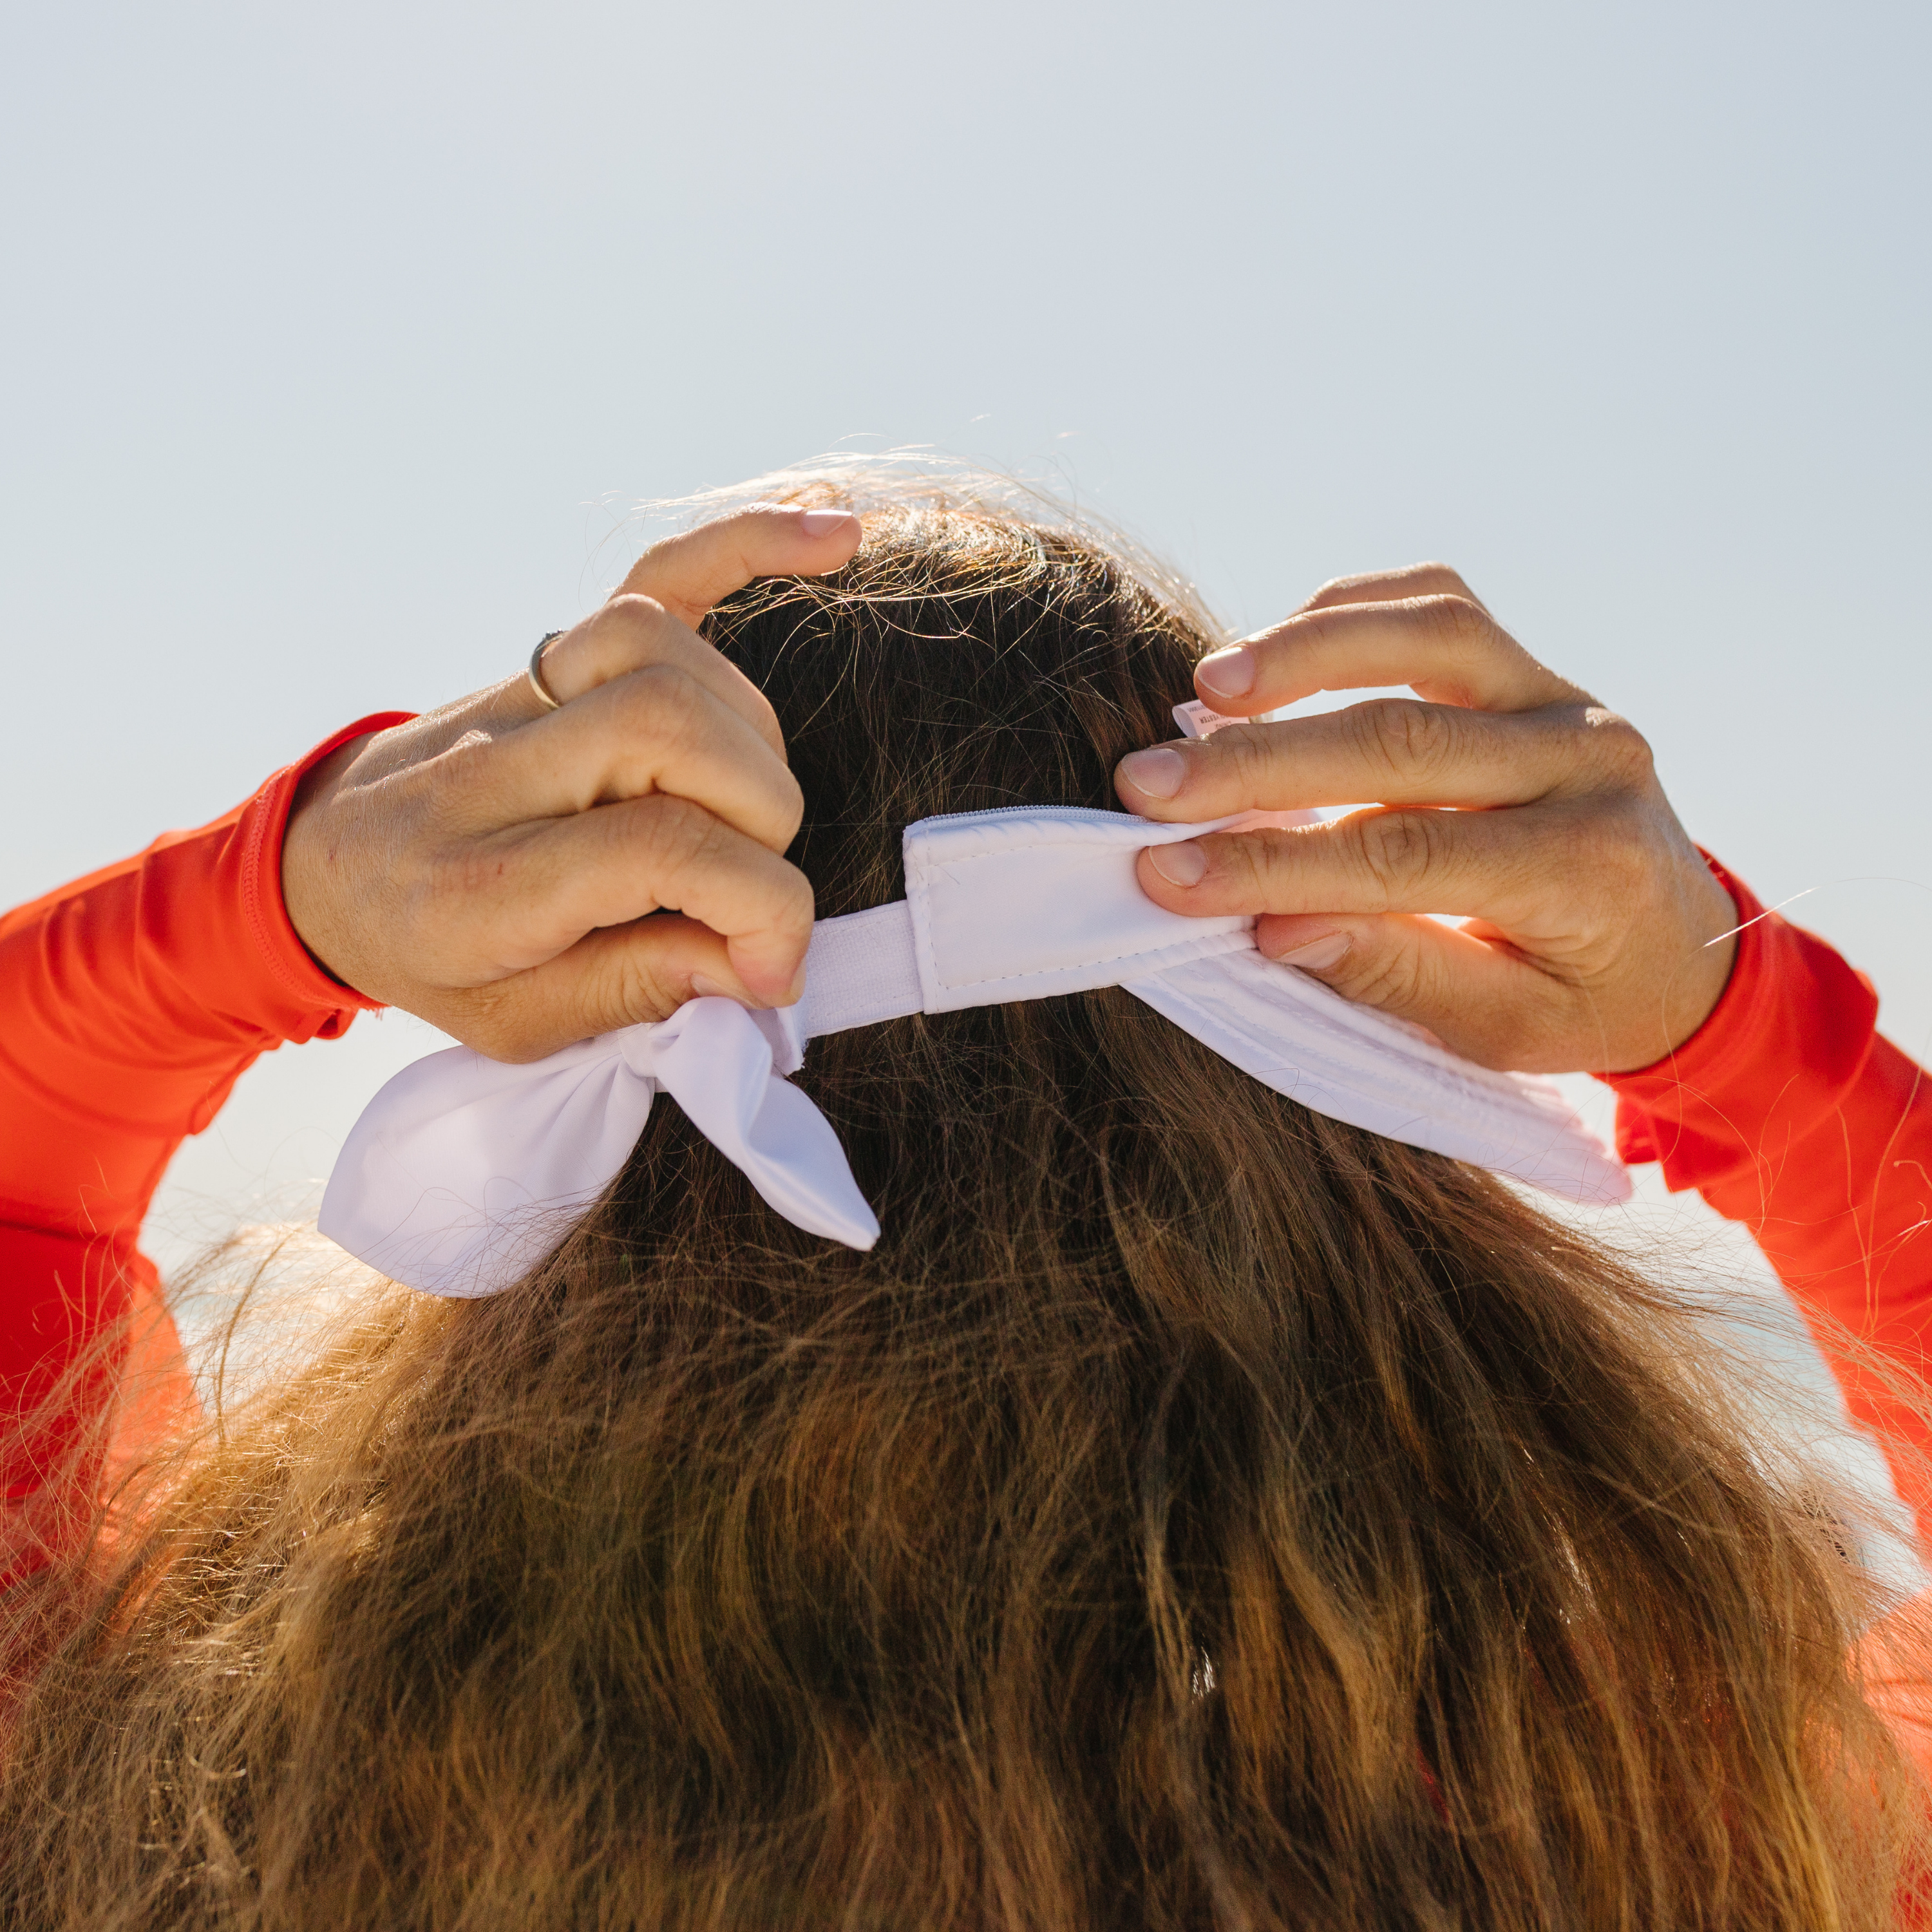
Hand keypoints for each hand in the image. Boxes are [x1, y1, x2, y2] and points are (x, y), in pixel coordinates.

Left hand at [283, 504, 861, 1061]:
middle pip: (674, 732)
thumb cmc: (433, 958)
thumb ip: (637, 992)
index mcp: (482, 882)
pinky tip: (834, 538)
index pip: (663, 847)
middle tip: (748, 883)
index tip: (773, 970)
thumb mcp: (517, 1024)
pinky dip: (749, 547)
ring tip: (746, 808)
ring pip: (670, 657)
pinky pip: (657, 576)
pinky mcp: (555, 651)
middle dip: (760, 816)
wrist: (325, 873)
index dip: (762, 909)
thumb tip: (756, 963)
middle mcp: (500, 767)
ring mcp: (525, 693)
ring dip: (750, 734)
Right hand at [1113, 565, 1737, 1074]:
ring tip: (1202, 689)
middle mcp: (1590, 762)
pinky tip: (1265, 654)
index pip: (1400, 856)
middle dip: (1256, 762)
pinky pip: (1441, 607)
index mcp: (1587, 869)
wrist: (1679, 947)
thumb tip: (1272, 926)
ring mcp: (1567, 699)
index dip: (1272, 865)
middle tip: (1145, 783)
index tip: (1162, 875)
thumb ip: (1396, 972)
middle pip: (1400, 739)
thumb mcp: (1500, 1028)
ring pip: (1430, 634)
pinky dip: (1347, 614)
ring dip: (1303, 652)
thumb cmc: (1578, 998)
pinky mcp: (1536, 669)